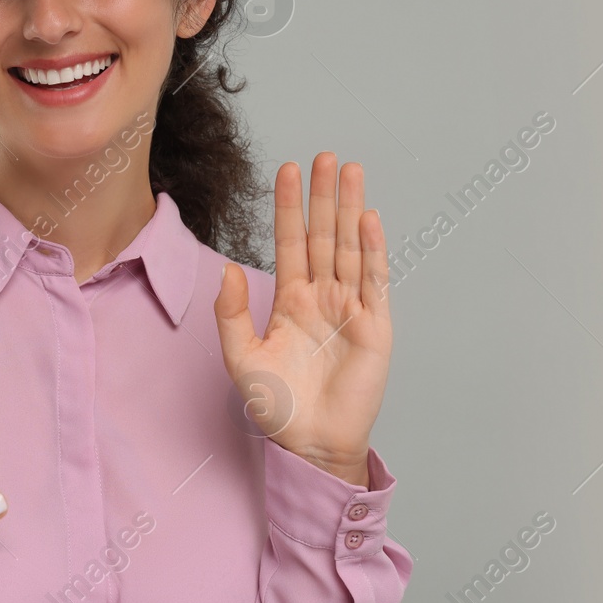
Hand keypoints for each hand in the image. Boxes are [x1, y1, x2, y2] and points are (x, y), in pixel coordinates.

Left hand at [213, 153, 392, 485]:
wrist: (309, 446)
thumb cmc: (276, 407)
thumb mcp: (241, 358)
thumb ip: (230, 314)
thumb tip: (228, 270)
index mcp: (291, 300)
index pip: (290, 242)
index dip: (290, 207)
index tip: (288, 169)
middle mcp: (322, 297)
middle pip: (323, 235)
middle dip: (323, 196)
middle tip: (325, 156)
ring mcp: (350, 308)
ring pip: (349, 248)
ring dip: (349, 210)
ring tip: (350, 171)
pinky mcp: (374, 327)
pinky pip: (373, 281)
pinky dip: (371, 250)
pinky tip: (367, 219)